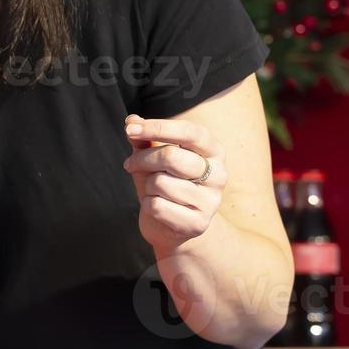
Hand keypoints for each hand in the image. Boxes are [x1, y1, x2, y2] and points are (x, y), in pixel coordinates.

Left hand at [123, 114, 227, 257]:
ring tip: (153, 191)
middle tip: (130, 165)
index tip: (130, 129)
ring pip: (160, 182)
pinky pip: (157, 206)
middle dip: (142, 159)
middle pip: (170, 156)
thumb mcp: (152, 158)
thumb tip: (131, 120)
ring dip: (146, 186)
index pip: (189, 132)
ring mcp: (211, 201)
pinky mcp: (198, 224)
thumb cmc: (163, 184)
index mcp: (213, 151)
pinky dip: (148, 205)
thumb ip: (144, 139)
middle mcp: (219, 175)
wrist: (172, 227)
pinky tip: (158, 208)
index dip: (158, 127)